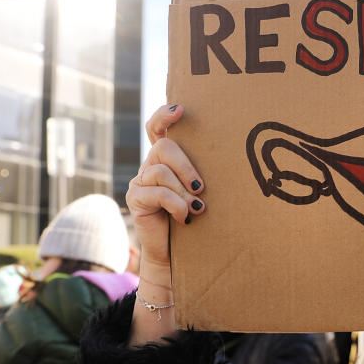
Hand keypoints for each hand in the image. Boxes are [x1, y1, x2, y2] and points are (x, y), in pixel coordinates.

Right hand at [127, 104, 205, 285]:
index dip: (164, 116)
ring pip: (161, 171)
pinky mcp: (135, 198)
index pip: (157, 129)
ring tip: (197, 207)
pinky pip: (158, 193)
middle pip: (164, 148)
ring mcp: (140, 181)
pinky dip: (177, 205)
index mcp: (166, 160)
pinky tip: (186, 218)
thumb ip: (202, 175)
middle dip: (186, 166)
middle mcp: (149, 166)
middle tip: (201, 187)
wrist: (175, 254)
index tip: (181, 109)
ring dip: (183, 191)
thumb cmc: (195, 220)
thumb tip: (227, 159)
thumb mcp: (200, 192)